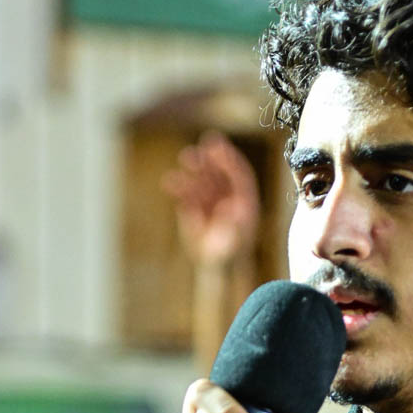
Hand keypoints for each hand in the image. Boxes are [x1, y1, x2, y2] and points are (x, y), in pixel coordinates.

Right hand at [162, 132, 260, 267]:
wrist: (215, 264)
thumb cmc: (230, 251)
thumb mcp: (235, 238)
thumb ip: (233, 222)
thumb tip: (229, 207)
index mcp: (244, 198)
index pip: (239, 173)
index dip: (229, 159)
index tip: (218, 148)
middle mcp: (227, 193)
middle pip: (219, 171)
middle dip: (209, 159)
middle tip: (199, 150)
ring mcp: (210, 197)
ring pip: (201, 177)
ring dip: (194, 167)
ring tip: (185, 158)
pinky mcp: (193, 204)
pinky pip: (186, 192)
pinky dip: (178, 186)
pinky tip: (169, 182)